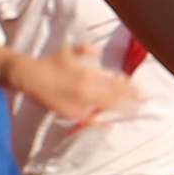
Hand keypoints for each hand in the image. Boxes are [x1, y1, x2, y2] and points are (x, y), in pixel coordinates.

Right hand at [7, 50, 135, 128]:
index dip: (129, 86)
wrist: (29, 77)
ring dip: (121, 109)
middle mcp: (86, 89)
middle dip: (131, 99)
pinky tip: (109, 125)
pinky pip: (88, 119)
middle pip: (115, 95)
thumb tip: (100, 53)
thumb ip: (86, 50)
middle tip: (145, 101)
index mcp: (88, 74)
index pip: (115, 82)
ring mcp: (78, 102)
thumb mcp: (70, 51)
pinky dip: (100, 122)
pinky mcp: (70, 112)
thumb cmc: (51, 62)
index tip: (140, 89)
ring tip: (134, 112)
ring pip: (105, 107)